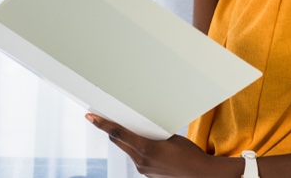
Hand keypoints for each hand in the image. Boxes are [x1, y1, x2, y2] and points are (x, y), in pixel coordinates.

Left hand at [86, 114, 217, 177]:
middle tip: (103, 118)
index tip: (90, 117)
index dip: (102, 124)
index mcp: (146, 148)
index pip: (118, 133)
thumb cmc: (189, 154)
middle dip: (112, 130)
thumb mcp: (170, 137)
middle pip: (119, 141)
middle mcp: (141, 160)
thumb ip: (152, 133)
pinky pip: (136, 157)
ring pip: (127, 149)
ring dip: (126, 140)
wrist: (200, 174)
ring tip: (135, 132)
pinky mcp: (147, 173)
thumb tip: (142, 128)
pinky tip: (147, 146)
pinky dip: (137, 149)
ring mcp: (143, 169)